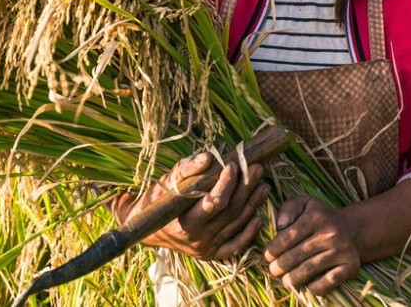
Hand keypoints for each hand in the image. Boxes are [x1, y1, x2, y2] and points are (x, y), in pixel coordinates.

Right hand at [112, 153, 269, 260]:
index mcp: (184, 223)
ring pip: (236, 225)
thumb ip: (187, 169)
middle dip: (244, 188)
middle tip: (256, 169)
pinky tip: (258, 217)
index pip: (214, 202)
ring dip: (252, 204)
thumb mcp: (167, 180)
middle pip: (229, 212)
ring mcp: (206, 248)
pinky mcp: (211, 253)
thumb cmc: (157, 200)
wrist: (148, 229)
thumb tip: (208, 156)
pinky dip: (249, 232)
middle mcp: (197, 239)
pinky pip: (235, 245)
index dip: (227, 183)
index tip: (233, 165)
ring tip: (262, 185)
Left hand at [263, 196, 360, 296]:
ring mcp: (342, 250)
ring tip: (285, 281)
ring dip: (293, 278)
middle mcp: (330, 233)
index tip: (267, 257)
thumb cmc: (321, 217)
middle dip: (280, 266)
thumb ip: (288, 209)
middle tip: (273, 271)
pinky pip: (329, 281)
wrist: (353, 228)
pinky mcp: (350, 265)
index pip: (288, 237)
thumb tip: (279, 226)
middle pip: (297, 255)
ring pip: (310, 269)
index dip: (274, 249)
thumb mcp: (304, 203)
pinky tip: (306, 286)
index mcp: (316, 217)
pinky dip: (315, 287)